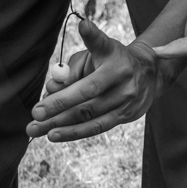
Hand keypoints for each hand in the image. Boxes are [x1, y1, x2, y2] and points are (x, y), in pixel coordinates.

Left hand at [27, 19, 168, 141]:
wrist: (150, 73)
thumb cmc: (113, 59)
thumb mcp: (96, 52)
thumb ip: (73, 68)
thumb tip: (52, 87)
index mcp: (114, 57)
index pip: (90, 63)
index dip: (71, 71)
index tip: (52, 79)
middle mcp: (123, 79)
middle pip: (87, 96)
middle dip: (58, 106)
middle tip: (35, 113)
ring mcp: (127, 99)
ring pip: (90, 116)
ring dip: (61, 125)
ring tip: (37, 129)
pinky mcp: (126, 115)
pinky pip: (97, 127)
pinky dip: (74, 132)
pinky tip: (55, 135)